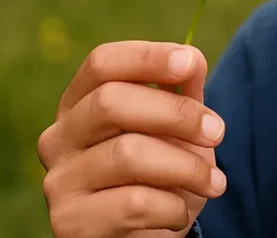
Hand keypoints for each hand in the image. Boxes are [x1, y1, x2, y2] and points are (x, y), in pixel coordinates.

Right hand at [37, 41, 226, 236]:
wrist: (149, 237)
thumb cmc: (161, 175)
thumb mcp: (176, 130)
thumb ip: (181, 92)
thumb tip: (191, 57)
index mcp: (79, 103)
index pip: (102, 63)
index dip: (147, 57)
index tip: (190, 63)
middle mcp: (59, 138)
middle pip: (110, 101)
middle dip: (177, 113)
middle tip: (218, 132)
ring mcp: (59, 182)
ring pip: (127, 153)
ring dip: (187, 167)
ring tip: (215, 184)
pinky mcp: (70, 225)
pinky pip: (134, 203)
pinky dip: (173, 207)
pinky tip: (181, 212)